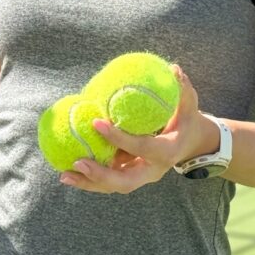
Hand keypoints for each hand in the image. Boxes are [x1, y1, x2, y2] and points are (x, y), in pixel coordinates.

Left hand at [59, 65, 212, 193]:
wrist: (190, 145)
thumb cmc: (187, 122)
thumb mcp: (189, 107)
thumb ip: (183, 90)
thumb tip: (174, 68)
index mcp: (166, 152)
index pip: (141, 146)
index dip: (119, 138)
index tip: (97, 122)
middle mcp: (152, 170)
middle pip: (125, 182)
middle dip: (101, 175)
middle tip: (78, 162)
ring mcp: (139, 175)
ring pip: (113, 186)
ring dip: (88, 183)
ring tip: (64, 175)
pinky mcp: (129, 174)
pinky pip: (108, 180)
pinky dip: (88, 179)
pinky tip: (67, 172)